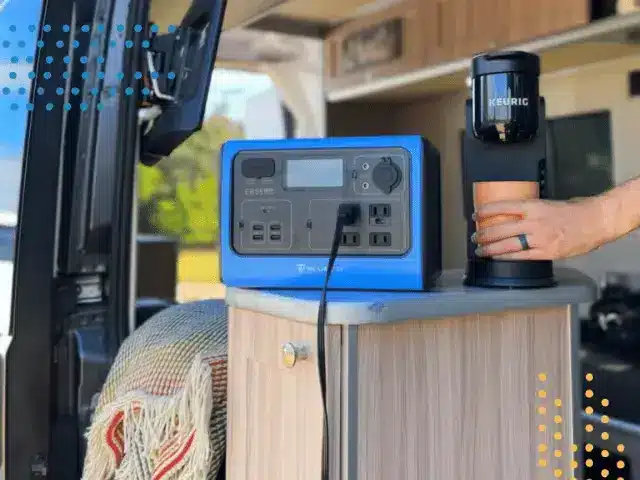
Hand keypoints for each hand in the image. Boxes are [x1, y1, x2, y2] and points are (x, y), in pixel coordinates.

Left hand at [471, 197, 609, 259]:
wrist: (596, 221)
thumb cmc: (574, 211)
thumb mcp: (547, 204)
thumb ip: (530, 211)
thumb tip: (511, 215)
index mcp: (533, 206)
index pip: (502, 207)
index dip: (486, 211)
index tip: (475, 215)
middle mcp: (534, 222)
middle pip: (500, 229)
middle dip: (484, 234)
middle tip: (474, 237)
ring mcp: (540, 239)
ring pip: (507, 245)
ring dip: (490, 248)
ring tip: (480, 250)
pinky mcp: (547, 253)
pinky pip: (521, 257)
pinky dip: (506, 258)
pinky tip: (496, 258)